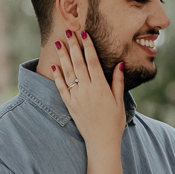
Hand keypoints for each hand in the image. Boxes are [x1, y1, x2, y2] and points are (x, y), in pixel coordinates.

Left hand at [52, 29, 125, 148]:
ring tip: (58, 43)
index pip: (92, 62)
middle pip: (78, 63)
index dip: (87, 47)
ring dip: (63, 57)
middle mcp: (87, 90)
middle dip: (73, 46)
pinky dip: (57, 76)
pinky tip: (55, 66)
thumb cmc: (114, 122)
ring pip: (68, 73)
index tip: (84, 34)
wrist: (102, 142)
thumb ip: (117, 82)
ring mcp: (76, 98)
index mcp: (101, 88)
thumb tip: (119, 64)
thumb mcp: (119, 101)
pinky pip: (61, 88)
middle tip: (68, 31)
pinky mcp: (70, 105)